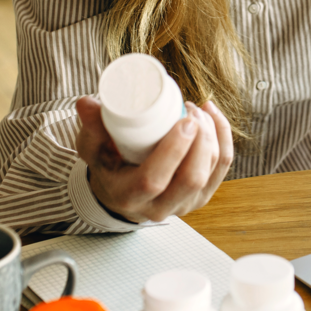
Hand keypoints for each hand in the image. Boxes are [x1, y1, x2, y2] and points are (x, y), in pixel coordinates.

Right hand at [75, 95, 233, 223]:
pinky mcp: (201, 195)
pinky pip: (222, 166)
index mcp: (130, 196)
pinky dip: (223, 137)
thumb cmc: (107, 165)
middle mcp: (159, 207)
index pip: (155, 180)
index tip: (184, 119)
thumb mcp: (91, 148)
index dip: (173, 150)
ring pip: (210, 171)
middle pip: (191, 179)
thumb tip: (87, 103)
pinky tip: (213, 116)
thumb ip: (91, 127)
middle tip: (192, 111)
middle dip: (200, 141)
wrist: (120, 190)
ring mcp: (184, 204)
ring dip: (211, 135)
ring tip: (197, 110)